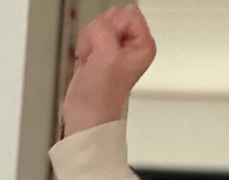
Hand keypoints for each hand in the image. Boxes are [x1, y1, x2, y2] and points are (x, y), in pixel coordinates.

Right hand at [62, 5, 155, 135]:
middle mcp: (132, 45)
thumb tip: (98, 26)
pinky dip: (85, 46)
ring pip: (100, 24)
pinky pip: (90, 34)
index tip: (107, 47)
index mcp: (143, 44)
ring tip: (92, 60)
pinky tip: (87, 62)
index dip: (113, 27)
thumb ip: (104, 28)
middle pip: (113, 16)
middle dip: (100, 32)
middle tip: (98, 55)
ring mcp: (115, 48)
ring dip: (90, 40)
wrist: (85, 117)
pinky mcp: (100, 52)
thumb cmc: (100, 96)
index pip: (129, 13)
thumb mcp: (106, 55)